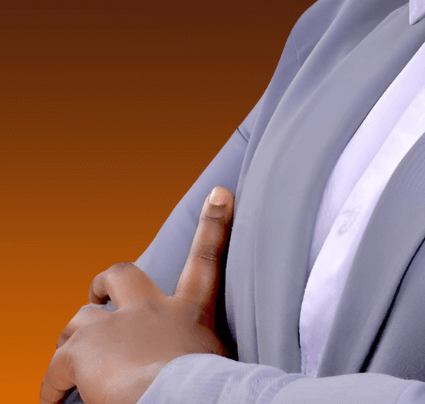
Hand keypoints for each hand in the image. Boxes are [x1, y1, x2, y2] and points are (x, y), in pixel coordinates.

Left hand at [41, 186, 235, 403]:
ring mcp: (114, 325)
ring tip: (69, 365)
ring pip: (80, 321)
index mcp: (191, 311)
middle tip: (97, 294)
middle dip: (106, 282)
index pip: (207, 259)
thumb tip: (205, 369)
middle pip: (124, 275)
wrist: (178, 398)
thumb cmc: (205, 389)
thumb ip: (202, 351)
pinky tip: (53, 398)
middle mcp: (152, 309)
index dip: (214, 223)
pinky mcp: (82, 350)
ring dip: (74, 339)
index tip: (220, 194)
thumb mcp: (217, 361)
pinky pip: (55, 367)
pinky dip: (51, 385)